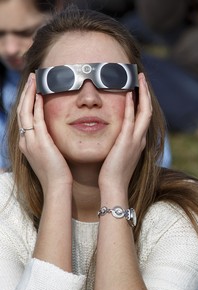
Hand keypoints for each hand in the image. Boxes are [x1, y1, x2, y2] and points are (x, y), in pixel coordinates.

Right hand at [17, 74, 71, 190]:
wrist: (58, 187)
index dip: (28, 101)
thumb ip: (51, 144)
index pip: (25, 117)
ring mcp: (31, 141)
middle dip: (26, 93)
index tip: (34, 88)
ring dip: (29, 94)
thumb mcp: (52, 156)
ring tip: (34, 79)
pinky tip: (40, 95)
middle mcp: (25, 140)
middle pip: (22, 111)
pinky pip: (36, 120)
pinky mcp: (40, 143)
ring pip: (26, 112)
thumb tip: (56, 136)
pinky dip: (36, 106)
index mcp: (28, 144)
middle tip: (32, 77)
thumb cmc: (59, 175)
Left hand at [98, 73, 151, 193]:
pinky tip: (128, 93)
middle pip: (148, 110)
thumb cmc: (112, 174)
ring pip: (144, 111)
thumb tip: (112, 137)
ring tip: (139, 78)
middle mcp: (140, 138)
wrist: (114, 187)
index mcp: (138, 141)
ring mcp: (135, 139)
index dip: (143, 101)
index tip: (138, 88)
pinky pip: (131, 119)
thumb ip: (117, 144)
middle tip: (142, 76)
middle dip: (146, 92)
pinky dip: (132, 105)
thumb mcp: (117, 155)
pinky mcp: (127, 141)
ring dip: (143, 94)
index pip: (143, 116)